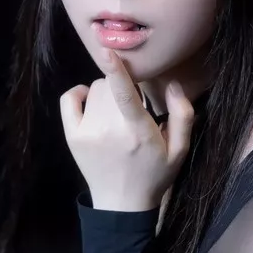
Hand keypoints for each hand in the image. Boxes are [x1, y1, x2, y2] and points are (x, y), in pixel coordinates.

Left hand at [59, 47, 194, 211]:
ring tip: (115, 113)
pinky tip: (90, 102)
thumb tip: (172, 83)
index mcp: (139, 132)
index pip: (124, 95)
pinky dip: (80, 94)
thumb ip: (183, 114)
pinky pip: (70, 99)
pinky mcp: (72, 136)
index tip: (107, 48)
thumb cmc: (154, 174)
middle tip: (131, 106)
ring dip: (106, 92)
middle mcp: (110, 131)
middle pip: (110, 85)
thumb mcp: (180, 150)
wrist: (121, 204)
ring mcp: (87, 133)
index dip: (116, 70)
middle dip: (122, 87)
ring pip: (94, 89)